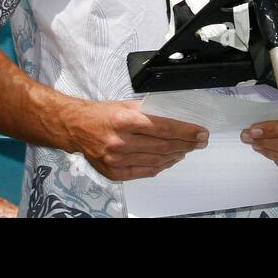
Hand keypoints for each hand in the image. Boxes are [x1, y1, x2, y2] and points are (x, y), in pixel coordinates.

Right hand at [65, 99, 207, 180]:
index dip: (187, 132)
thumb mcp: (127, 105)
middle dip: (187, 144)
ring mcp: (117, 159)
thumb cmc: (102, 113)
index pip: (165, 128)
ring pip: (156, 160)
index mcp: (125, 120)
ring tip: (187, 149)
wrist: (76, 127)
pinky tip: (170, 159)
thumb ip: (150, 113)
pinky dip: (161, 166)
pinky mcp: (114, 172)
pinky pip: (145, 171)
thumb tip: (176, 119)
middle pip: (163, 146)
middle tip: (200, 142)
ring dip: (176, 155)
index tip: (201, 132)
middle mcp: (121, 141)